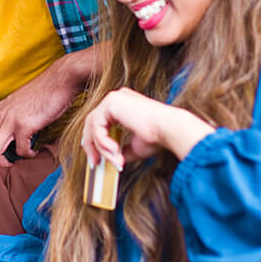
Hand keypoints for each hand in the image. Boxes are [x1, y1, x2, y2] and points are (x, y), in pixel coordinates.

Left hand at [0, 48, 95, 167]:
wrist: (60, 80)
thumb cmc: (44, 93)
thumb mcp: (19, 106)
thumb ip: (11, 119)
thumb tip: (9, 138)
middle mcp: (0, 116)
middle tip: (5, 167)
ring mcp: (10, 120)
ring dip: (4, 164)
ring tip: (16, 164)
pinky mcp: (24, 125)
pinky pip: (20, 151)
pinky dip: (27, 156)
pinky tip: (35, 152)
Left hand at [80, 88, 214, 167]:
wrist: (169, 130)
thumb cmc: (158, 137)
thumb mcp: (134, 146)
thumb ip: (121, 149)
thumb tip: (112, 158)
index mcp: (122, 105)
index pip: (100, 121)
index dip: (94, 140)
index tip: (95, 159)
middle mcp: (116, 98)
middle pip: (92, 122)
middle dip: (91, 145)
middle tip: (94, 163)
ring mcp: (113, 98)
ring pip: (93, 126)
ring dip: (100, 148)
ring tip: (115, 160)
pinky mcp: (111, 103)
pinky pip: (98, 126)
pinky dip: (103, 142)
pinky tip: (115, 151)